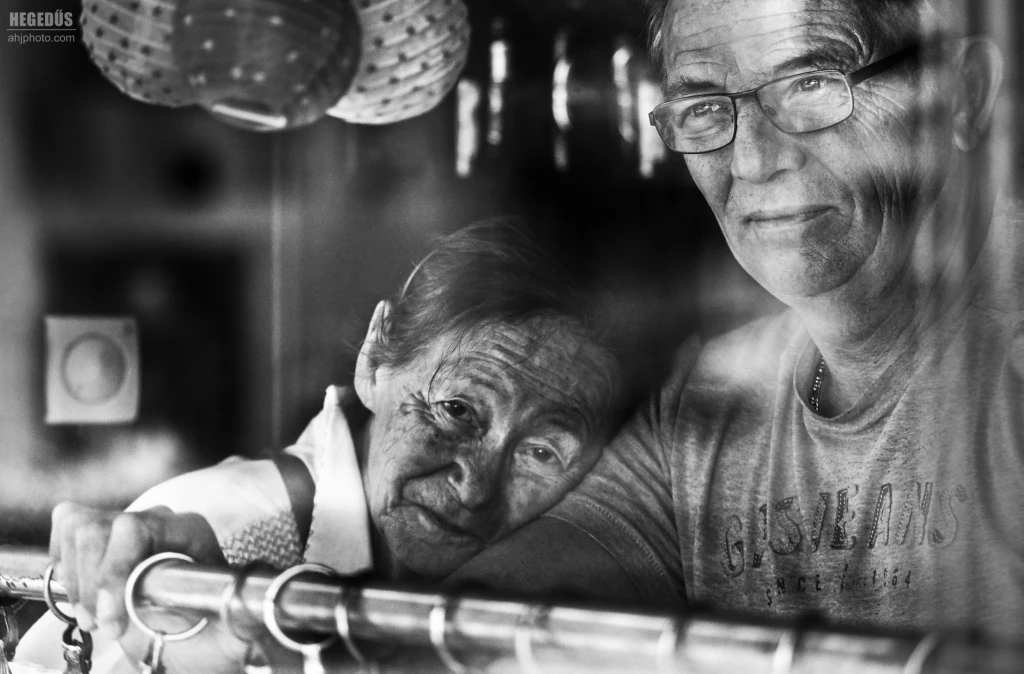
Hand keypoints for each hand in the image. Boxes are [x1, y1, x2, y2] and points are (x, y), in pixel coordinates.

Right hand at [49, 502, 225, 638]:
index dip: (113, 574)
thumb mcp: (227, 635)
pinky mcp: (103, 534)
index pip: (134, 528)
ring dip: (76, 580)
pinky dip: (66, 564)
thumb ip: (238, 627)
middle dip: (91, 584)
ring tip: (93, 617)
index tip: (113, 622)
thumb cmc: (209, 634)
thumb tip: (247, 628)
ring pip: (79, 528)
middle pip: (98, 528)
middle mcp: (159, 521)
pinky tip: (83, 594)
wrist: (194, 635)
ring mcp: (129, 524)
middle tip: (102, 626)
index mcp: (190, 532)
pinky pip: (69, 527)